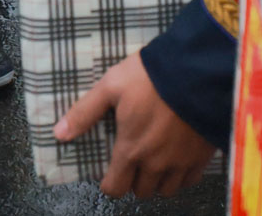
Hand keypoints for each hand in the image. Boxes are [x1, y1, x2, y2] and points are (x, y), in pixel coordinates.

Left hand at [55, 51, 215, 198]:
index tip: (110, 174)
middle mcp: (156, 163)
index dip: (110, 184)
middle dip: (134, 180)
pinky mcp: (202, 155)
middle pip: (142, 190)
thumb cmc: (150, 76)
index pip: (116, 188)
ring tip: (155, 161)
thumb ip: (85, 112)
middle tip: (133, 161)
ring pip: (167, 189)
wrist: (196, 70)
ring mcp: (181, 161)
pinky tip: (178, 158)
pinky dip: (182, 175)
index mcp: (131, 149)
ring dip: (158, 180)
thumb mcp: (111, 86)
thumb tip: (59, 134)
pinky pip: (190, 180)